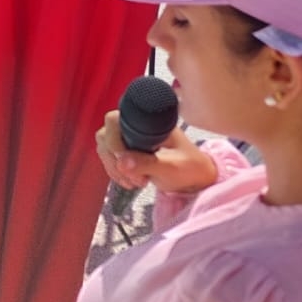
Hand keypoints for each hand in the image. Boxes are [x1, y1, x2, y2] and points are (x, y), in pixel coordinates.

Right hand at [96, 114, 220, 194]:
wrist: (197, 179)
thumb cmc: (190, 169)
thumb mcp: (172, 167)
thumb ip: (147, 163)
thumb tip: (122, 161)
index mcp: (148, 122)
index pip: (115, 120)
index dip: (114, 140)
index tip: (125, 161)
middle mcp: (136, 126)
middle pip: (106, 134)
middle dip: (114, 158)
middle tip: (134, 176)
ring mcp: (130, 138)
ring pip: (105, 147)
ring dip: (114, 167)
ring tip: (136, 182)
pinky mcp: (127, 151)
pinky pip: (109, 158)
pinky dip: (115, 172)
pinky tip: (130, 181)